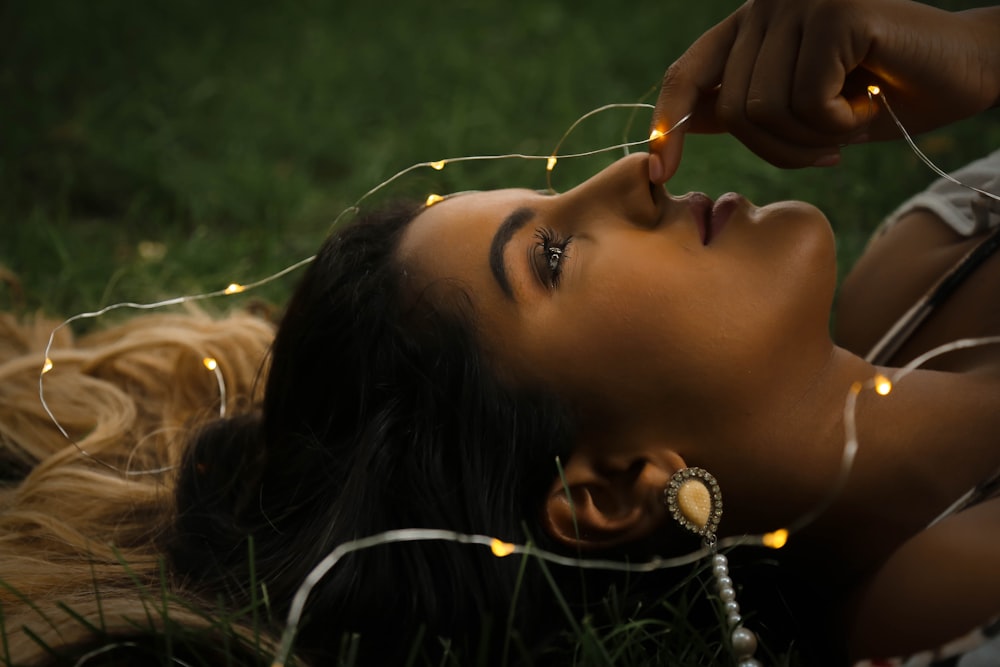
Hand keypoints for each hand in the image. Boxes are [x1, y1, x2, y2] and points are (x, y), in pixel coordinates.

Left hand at [648, 0, 999, 182]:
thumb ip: (740, 107)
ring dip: (811, 138)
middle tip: (827, 147)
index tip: (659, 172)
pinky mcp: (832, 12)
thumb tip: (677, 125)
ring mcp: (798, 2)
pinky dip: (838, 123)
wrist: (965, 72)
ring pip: (762, 110)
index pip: (687, 74)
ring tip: (852, 117)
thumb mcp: (798, 111)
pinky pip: (805, 101)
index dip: (667, 125)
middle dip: (777, 149)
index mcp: (752, 26)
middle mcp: (767, 4)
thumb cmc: (882, 95)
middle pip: (731, 109)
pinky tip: (869, 100)